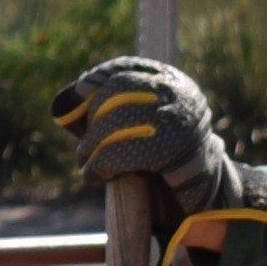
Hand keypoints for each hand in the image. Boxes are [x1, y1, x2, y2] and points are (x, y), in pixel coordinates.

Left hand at [49, 52, 231, 202]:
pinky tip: (95, 175)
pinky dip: (100, 164)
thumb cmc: (163, 162)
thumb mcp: (141, 129)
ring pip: (117, 119)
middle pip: (117, 91)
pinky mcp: (174, 150)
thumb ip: (106, 113)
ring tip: (87, 164)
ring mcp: (179, 119)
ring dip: (91, 145)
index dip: (95, 83)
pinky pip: (123, 151)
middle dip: (92, 121)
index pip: (125, 69)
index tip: (76, 102)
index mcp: (171, 82)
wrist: (204, 196)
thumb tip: (62, 105)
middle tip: (84, 149)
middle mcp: (178, 94)